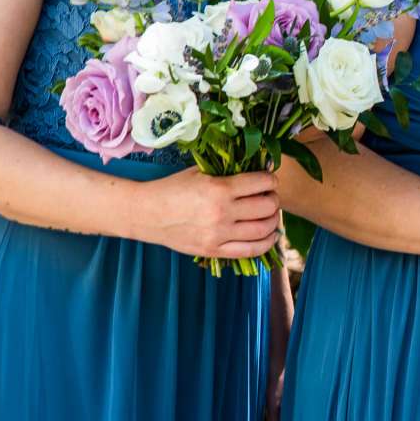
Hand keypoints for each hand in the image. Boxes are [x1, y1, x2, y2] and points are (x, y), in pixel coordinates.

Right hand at [148, 168, 282, 259]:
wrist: (146, 213)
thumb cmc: (173, 188)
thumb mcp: (200, 172)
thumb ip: (228, 171)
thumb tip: (259, 170)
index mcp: (219, 189)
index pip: (261, 183)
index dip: (271, 179)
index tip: (269, 179)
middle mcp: (222, 213)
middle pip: (267, 206)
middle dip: (273, 199)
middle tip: (269, 196)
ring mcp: (218, 235)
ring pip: (263, 230)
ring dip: (273, 220)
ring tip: (269, 214)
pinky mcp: (214, 251)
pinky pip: (251, 251)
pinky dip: (266, 243)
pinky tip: (271, 235)